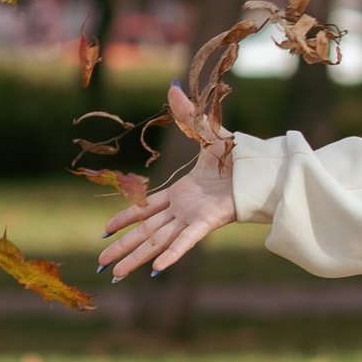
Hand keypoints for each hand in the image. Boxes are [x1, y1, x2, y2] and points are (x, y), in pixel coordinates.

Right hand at [95, 85, 235, 282]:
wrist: (260, 165)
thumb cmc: (237, 155)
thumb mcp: (206, 131)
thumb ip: (187, 113)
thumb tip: (173, 86)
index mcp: (180, 193)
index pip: (145, 210)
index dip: (124, 220)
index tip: (104, 232)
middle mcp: (182, 209)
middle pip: (145, 232)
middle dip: (123, 247)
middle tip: (102, 264)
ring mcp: (193, 217)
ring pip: (158, 241)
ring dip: (137, 257)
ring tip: (117, 275)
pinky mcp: (207, 222)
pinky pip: (185, 241)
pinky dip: (171, 255)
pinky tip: (156, 271)